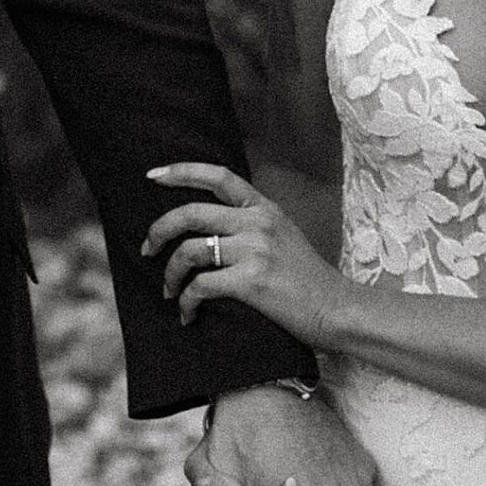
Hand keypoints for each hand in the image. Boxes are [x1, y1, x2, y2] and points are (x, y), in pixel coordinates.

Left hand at [144, 160, 347, 348]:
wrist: (337, 309)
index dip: (181, 171)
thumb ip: (251, 223)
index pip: (217, 176)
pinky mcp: (251, 281)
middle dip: (158, 230)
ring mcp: (255, 250)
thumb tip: (208, 226)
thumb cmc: (307, 278)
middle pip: (190, 213)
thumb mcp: (284, 234)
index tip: (153, 175)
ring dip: (170, 274)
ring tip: (170, 291)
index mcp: (264, 207)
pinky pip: (201, 286)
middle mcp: (257, 222)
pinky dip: (186, 302)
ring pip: (190, 251)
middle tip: (147, 248)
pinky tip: (187, 314)